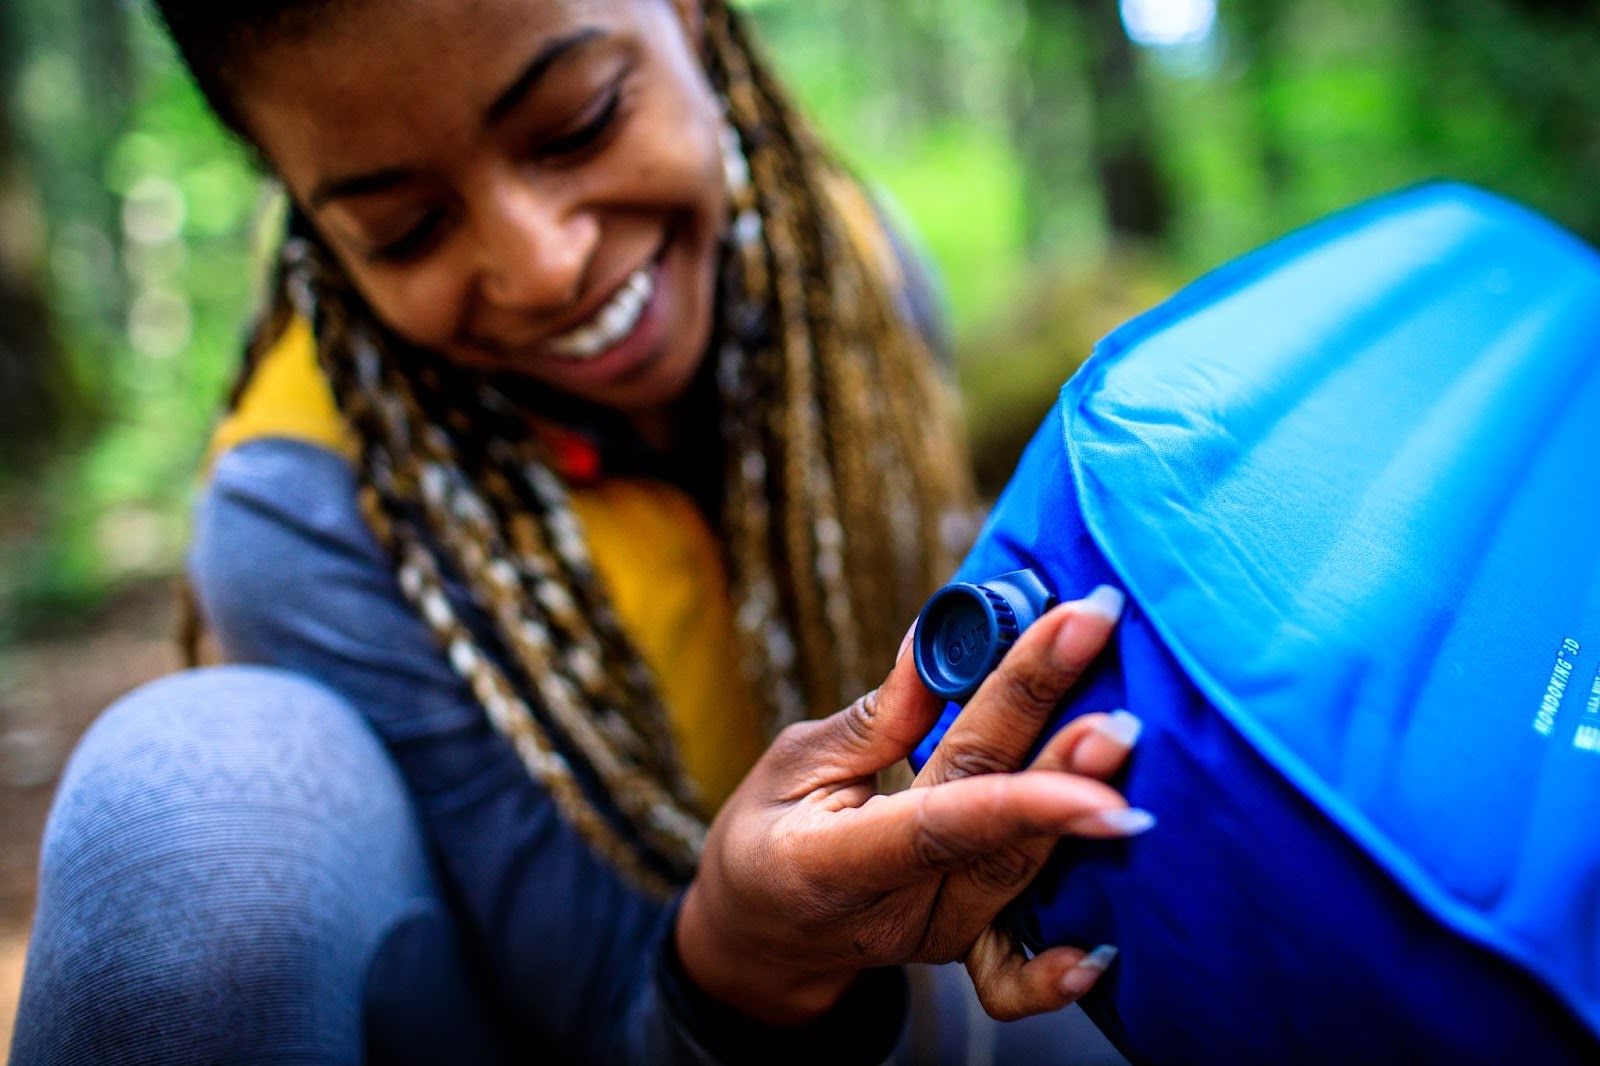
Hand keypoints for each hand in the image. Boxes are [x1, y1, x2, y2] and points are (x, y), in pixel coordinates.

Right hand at [675, 587, 1147, 1025]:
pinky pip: (1013, 975)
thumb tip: (939, 639)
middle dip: (1065, 767)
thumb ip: (875, 719)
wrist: (759, 930)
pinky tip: (1103, 952)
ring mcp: (933, 938)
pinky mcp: (962, 949)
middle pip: (993, 832)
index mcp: (829, 865)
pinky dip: (1056, 973)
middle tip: (1123, 712)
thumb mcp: (793, 765)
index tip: (1091, 729)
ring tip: (1126, 746)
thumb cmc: (769, 832)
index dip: (1020, 785)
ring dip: (1080, 817)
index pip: (939, 820)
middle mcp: (892, 911)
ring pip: (1020, 875)